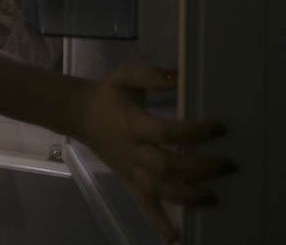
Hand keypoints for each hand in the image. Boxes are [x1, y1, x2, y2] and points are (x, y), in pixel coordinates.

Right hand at [65, 64, 232, 242]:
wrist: (76, 113)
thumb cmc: (106, 95)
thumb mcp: (123, 77)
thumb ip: (149, 76)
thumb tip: (180, 75)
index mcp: (131, 124)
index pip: (165, 133)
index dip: (193, 132)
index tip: (220, 128)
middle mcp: (131, 151)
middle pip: (166, 166)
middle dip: (199, 168)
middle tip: (229, 165)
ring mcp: (129, 169)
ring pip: (158, 190)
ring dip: (187, 197)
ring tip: (214, 198)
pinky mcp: (128, 180)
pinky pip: (143, 204)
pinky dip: (159, 221)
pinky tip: (175, 237)